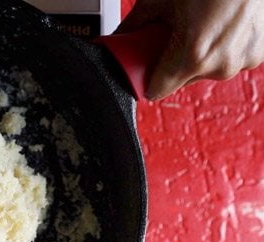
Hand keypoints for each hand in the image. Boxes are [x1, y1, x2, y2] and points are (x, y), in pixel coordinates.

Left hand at [117, 0, 263, 99]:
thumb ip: (134, 25)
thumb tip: (119, 37)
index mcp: (194, 56)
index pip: (156, 90)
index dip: (143, 78)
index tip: (140, 68)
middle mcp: (221, 65)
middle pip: (180, 79)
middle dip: (171, 60)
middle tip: (171, 33)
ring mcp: (243, 60)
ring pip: (205, 69)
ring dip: (197, 53)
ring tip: (198, 22)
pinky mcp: (259, 53)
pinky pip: (229, 58)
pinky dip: (221, 46)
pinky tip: (216, 23)